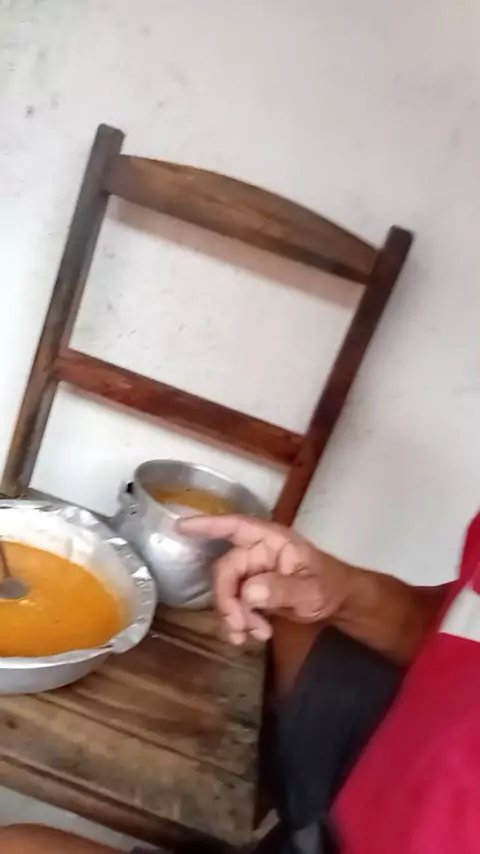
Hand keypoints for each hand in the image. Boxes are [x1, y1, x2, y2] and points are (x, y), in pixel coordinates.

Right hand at [176, 515, 350, 644]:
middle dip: (228, 601)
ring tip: (251, 636)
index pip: (236, 527)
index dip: (207, 525)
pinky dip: (240, 622)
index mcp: (272, 541)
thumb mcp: (311, 590)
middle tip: (238, 626)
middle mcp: (258, 553)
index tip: (180, 527)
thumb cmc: (330, 586)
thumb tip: (248, 592)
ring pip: (229, 591)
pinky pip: (236, 604)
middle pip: (227, 571)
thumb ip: (282, 589)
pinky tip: (255, 636)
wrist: (340, 604)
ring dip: (234, 616)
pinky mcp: (254, 592)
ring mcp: (255, 572)